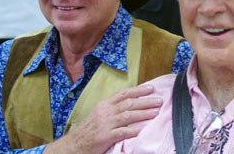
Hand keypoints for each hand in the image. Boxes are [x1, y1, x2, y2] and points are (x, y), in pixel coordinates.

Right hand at [44, 85, 161, 153]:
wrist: (74, 145)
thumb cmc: (89, 130)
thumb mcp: (99, 114)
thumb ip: (113, 108)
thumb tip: (130, 103)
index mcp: (105, 104)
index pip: (124, 93)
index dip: (138, 90)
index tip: (151, 88)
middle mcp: (105, 111)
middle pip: (129, 103)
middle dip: (146, 101)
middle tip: (159, 100)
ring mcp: (105, 124)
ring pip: (128, 115)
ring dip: (144, 113)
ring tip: (156, 112)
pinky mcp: (105, 137)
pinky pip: (122, 132)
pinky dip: (133, 130)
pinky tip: (143, 129)